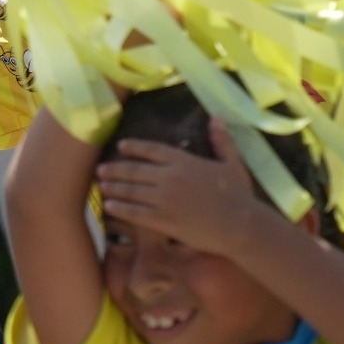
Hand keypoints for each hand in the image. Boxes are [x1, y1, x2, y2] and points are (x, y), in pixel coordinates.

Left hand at [94, 116, 266, 256]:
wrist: (242, 226)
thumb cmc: (239, 196)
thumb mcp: (232, 164)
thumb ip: (221, 140)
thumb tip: (217, 117)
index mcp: (183, 161)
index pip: (151, 150)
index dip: (134, 147)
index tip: (120, 147)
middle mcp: (170, 177)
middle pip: (134, 170)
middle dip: (115, 169)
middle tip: (100, 169)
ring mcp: (165, 199)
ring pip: (131, 191)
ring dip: (113, 187)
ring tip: (100, 186)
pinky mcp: (165, 221)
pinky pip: (136, 213)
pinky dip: (120, 208)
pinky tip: (109, 206)